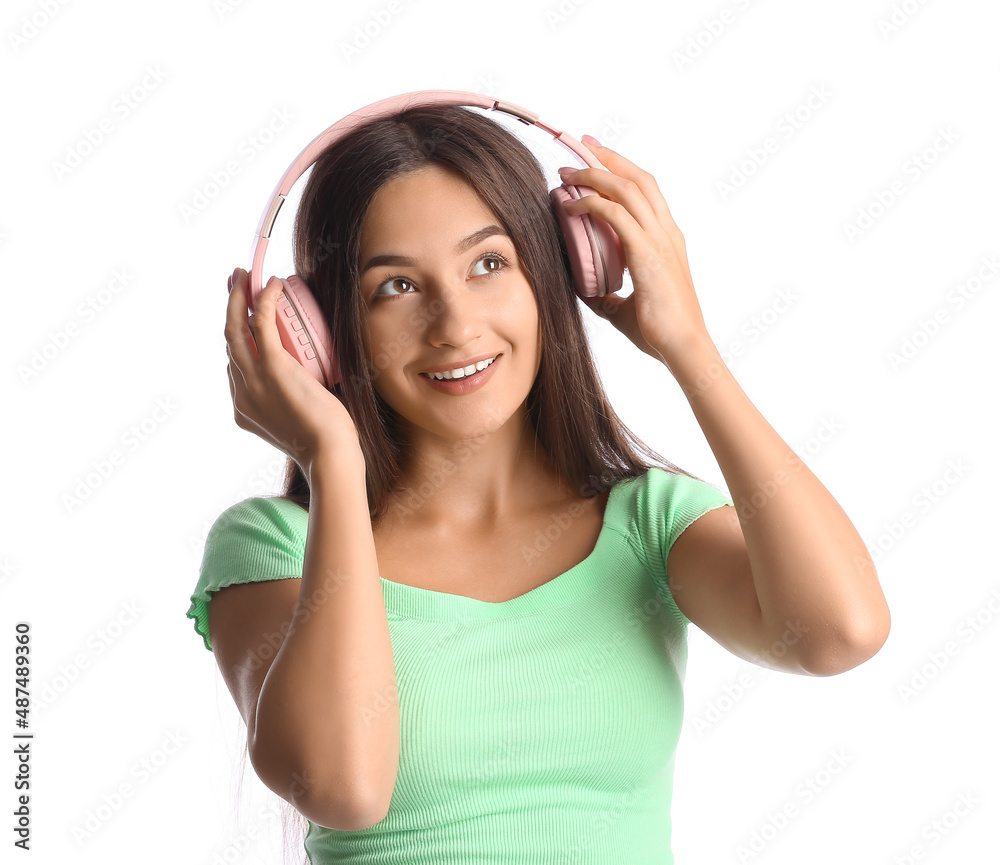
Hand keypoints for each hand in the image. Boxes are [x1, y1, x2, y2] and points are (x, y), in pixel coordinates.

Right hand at [225, 268, 361, 473]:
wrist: (330, 454)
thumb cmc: (326, 442)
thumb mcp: (299, 423)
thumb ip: (294, 406)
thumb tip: (310, 387)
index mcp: (244, 409)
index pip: (235, 366)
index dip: (239, 337)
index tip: (247, 316)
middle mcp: (240, 394)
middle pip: (229, 341)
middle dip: (231, 308)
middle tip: (237, 283)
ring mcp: (252, 381)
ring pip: (236, 328)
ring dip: (239, 297)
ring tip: (246, 275)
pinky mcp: (272, 368)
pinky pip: (261, 323)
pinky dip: (265, 300)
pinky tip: (274, 285)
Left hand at [558, 138, 713, 367]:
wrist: (683, 347)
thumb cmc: (660, 333)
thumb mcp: (625, 309)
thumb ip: (607, 296)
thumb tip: (586, 292)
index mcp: (667, 240)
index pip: (646, 191)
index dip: (621, 168)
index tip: (596, 154)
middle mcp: (666, 232)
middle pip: (638, 178)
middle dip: (608, 156)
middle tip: (581, 144)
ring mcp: (660, 239)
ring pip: (627, 188)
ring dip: (595, 174)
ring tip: (568, 171)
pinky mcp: (648, 252)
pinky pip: (616, 215)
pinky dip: (592, 203)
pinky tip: (571, 206)